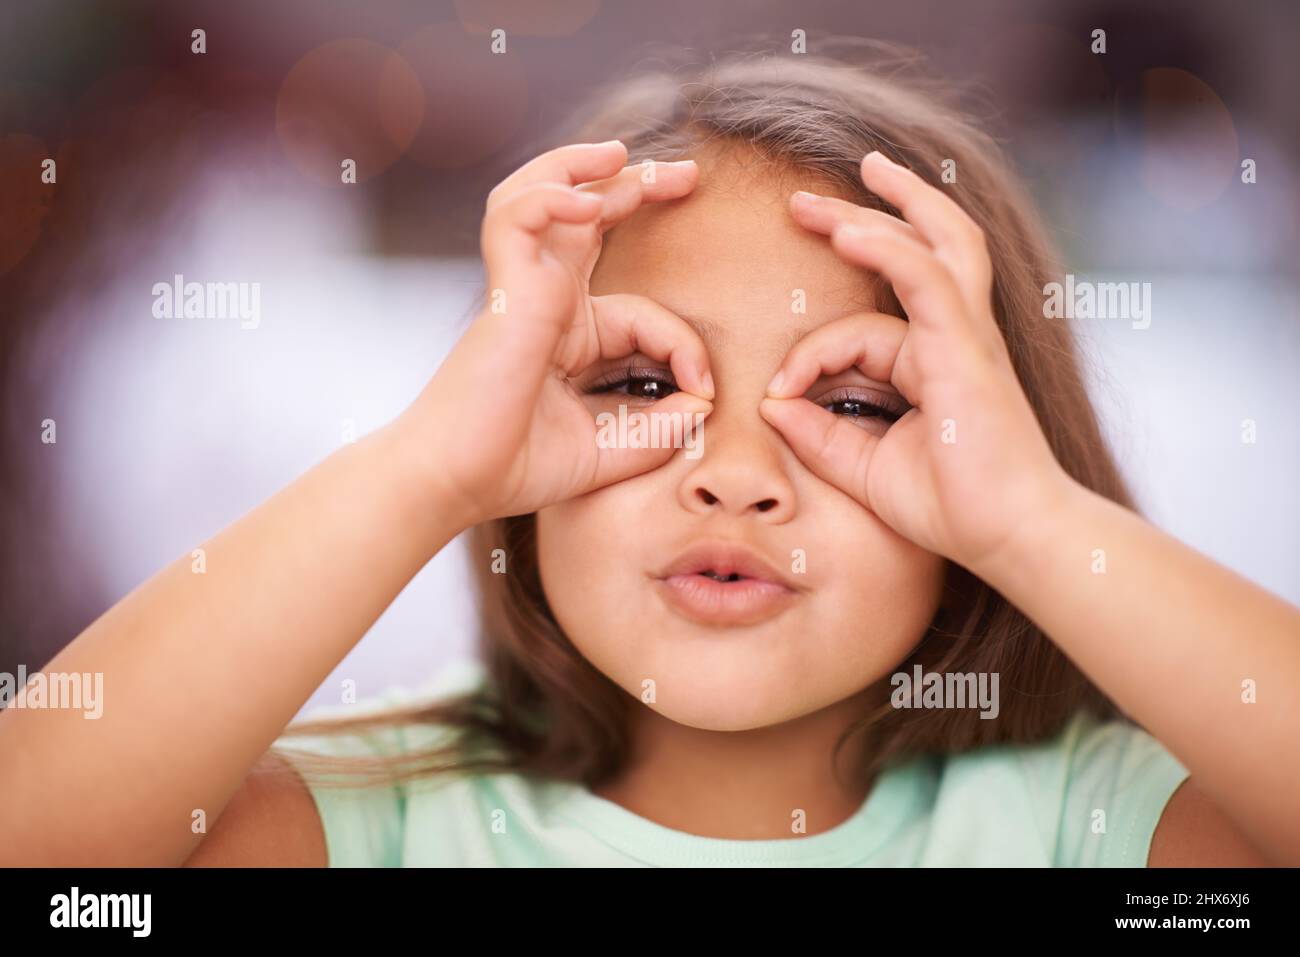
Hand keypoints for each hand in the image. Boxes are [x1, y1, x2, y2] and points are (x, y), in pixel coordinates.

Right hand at [401, 141, 713, 524]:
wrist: (456, 483)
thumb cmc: (520, 466)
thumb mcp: (614, 448)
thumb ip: (662, 426)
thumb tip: (704, 400)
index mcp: (570, 334)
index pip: (644, 312)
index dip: (686, 346)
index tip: (703, 394)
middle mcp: (546, 301)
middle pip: (588, 219)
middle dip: (638, 188)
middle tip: (687, 174)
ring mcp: (524, 290)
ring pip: (541, 197)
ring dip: (578, 166)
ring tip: (618, 151)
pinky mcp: (505, 290)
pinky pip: (518, 219)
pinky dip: (549, 198)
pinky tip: (588, 200)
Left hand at [760, 151, 1076, 572]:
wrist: (1010, 536)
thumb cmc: (952, 506)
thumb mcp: (866, 467)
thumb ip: (820, 435)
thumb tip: (772, 405)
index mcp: (931, 361)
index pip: (860, 331)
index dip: (808, 357)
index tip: (777, 395)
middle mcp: (953, 337)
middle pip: (915, 250)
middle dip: (860, 217)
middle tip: (805, 201)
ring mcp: (966, 336)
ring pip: (935, 244)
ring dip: (888, 206)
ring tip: (848, 175)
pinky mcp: (967, 347)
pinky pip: (926, 279)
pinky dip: (887, 250)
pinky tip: (847, 231)